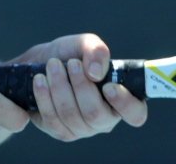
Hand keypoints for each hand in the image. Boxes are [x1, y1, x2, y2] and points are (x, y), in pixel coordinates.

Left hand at [5, 34, 146, 140]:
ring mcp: (83, 128)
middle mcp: (105, 117)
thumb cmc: (69, 55)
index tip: (107, 86)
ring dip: (59, 88)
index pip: (135, 113)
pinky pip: (53, 121)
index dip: (125, 104)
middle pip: (96, 114)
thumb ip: (96, 50)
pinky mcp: (61, 131)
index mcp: (120, 97)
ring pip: (72, 116)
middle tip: (71, 63)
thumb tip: (95, 72)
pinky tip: (40, 81)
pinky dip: (44, 98)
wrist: (40, 64)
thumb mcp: (83, 43)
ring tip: (52, 66)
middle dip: (80, 86)